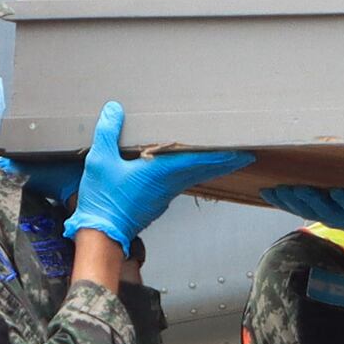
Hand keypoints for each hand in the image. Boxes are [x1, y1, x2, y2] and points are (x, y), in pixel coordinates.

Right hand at [67, 103, 251, 245]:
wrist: (101, 234)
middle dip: (224, 161)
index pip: (197, 160)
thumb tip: (114, 109)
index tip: (241, 150)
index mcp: (159, 172)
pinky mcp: (158, 202)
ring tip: (224, 157)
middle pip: (203, 170)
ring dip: (211, 167)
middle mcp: (168, 185)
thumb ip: (108, 133)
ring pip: (194, 177)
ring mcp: (164, 195)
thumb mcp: (100, 161)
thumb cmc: (103, 201)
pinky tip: (192, 168)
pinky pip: (183, 183)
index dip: (221, 154)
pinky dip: (194, 173)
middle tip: (243, 152)